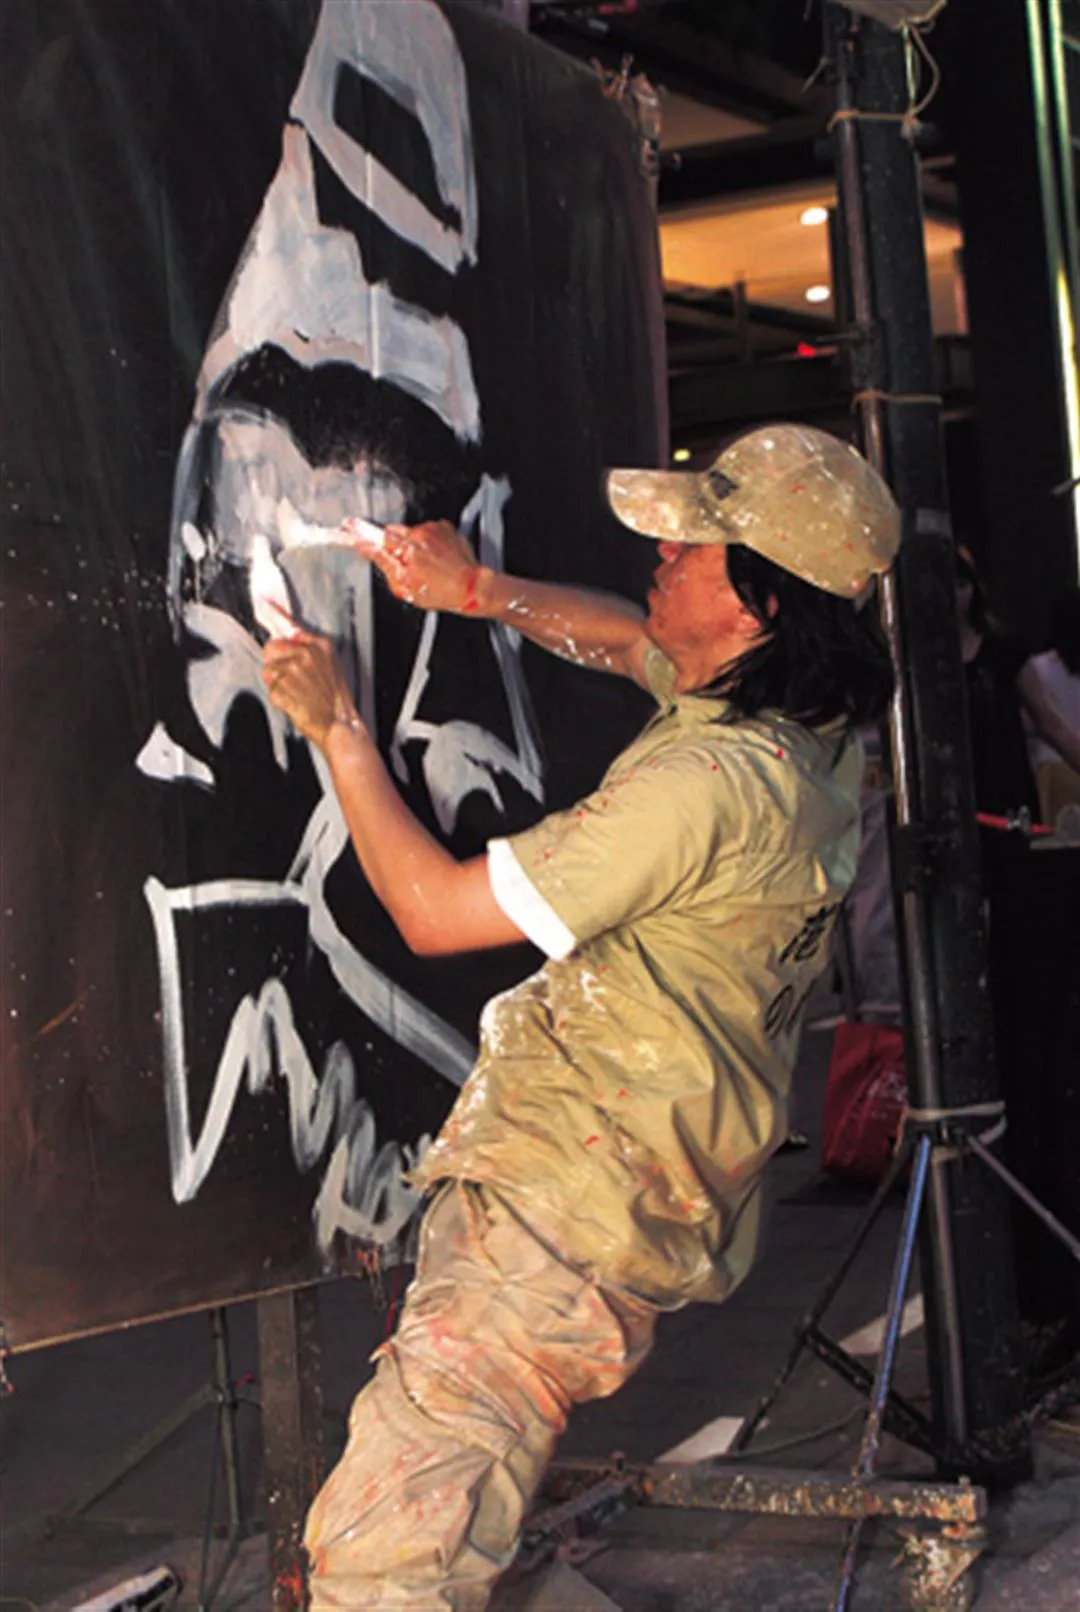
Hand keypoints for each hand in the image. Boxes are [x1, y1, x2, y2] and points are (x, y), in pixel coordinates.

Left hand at [262, 630, 362, 750]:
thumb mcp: (330, 661)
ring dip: (276, 683)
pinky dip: (278, 698)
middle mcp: (304, 655)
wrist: (338, 723)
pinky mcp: (283, 690)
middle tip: (289, 676)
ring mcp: (292, 672)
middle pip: (270, 649)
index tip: (265, 607)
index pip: (286, 628)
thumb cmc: (334, 696)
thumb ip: (309, 643)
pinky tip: (294, 701)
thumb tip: (288, 627)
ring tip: (295, 692)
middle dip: (275, 662)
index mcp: (317, 645)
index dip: (274, 624)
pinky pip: (270, 689)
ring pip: (268, 671)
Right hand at [346, 518, 487, 614]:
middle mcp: (420, 536)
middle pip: (392, 532)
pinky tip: (434, 557)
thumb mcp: (405, 586)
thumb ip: (383, 564)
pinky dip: (426, 541)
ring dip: (411, 544)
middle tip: (402, 562)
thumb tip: (366, 549)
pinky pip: (426, 530)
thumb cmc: (440, 592)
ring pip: (410, 531)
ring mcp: (433, 529)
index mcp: (407, 551)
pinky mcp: (443, 527)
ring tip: (424, 563)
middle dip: (392, 544)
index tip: (347, 526)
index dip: (359, 531)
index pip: (376, 536)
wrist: (472, 587)